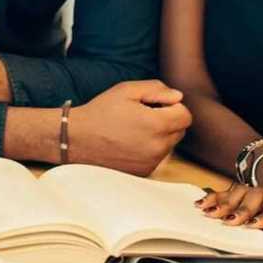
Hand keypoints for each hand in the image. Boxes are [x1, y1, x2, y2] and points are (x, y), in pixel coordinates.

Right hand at [67, 80, 191, 175]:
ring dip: (160, 135)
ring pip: (169, 145)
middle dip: (168, 120)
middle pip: (180, 131)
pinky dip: (150, 148)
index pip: (185, 116)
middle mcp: (157, 147)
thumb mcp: (127, 90)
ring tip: (135, 128)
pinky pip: (157, 157)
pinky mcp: (143, 172)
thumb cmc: (101, 111)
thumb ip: (157, 89)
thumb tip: (178, 97)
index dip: (173, 106)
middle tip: (143, 114)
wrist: (76, 139)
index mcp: (157, 125)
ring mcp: (150, 163)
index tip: (155, 104)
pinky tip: (130, 141)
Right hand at [195, 151, 262, 235]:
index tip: (255, 223)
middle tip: (229, 221)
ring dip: (224, 203)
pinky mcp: (246, 189)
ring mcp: (257, 189)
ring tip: (209, 213)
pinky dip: (215, 197)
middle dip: (242, 209)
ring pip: (240, 193)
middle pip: (256, 198)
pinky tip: (202, 204)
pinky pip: (229, 192)